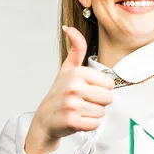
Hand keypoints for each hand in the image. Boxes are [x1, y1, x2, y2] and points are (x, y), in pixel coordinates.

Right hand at [25, 26, 113, 153]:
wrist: (45, 119)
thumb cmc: (59, 94)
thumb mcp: (67, 69)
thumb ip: (76, 49)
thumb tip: (69, 28)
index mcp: (77, 72)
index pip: (109, 84)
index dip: (101, 89)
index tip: (88, 90)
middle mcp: (74, 87)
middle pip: (108, 98)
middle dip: (99, 103)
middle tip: (84, 102)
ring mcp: (72, 105)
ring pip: (102, 112)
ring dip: (93, 114)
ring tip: (80, 110)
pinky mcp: (72, 121)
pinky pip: (95, 124)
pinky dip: (89, 125)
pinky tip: (78, 120)